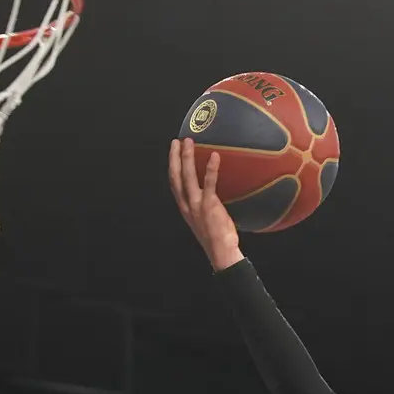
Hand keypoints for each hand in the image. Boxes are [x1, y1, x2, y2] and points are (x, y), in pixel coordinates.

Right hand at [168, 139, 242, 270]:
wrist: (221, 253)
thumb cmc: (216, 237)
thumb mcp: (203, 219)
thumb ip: (202, 205)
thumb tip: (208, 192)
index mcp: (185, 208)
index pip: (174, 183)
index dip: (172, 166)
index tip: (173, 151)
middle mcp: (187, 205)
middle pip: (176, 177)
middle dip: (175, 157)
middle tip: (177, 141)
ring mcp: (197, 205)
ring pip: (188, 177)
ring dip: (187, 158)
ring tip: (188, 142)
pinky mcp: (209, 206)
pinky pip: (209, 184)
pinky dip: (211, 169)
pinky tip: (214, 156)